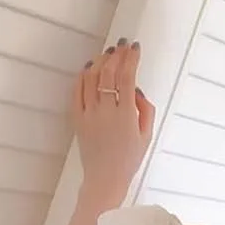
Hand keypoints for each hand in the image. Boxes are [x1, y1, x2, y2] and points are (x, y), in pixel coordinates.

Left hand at [72, 39, 154, 205]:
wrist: (105, 178)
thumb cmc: (129, 159)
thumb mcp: (147, 135)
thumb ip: (146, 110)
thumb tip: (137, 91)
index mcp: (127, 115)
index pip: (128, 78)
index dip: (131, 59)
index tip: (135, 48)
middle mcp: (106, 111)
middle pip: (109, 74)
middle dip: (117, 56)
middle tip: (122, 46)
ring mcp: (89, 114)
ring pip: (91, 79)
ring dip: (100, 62)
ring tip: (107, 54)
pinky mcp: (77, 119)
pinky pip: (77, 91)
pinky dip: (83, 76)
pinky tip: (90, 69)